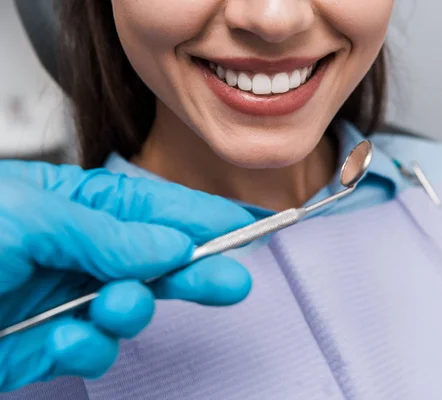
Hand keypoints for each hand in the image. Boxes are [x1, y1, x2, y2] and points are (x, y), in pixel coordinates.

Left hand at [0, 161, 254, 392]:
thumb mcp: (29, 218)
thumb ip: (105, 232)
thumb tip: (171, 245)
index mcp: (69, 204)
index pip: (150, 205)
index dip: (200, 215)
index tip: (243, 225)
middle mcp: (74, 250)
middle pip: (155, 258)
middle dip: (196, 269)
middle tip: (231, 280)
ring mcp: (64, 299)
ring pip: (132, 307)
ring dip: (132, 310)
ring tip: (114, 306)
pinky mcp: (50, 345)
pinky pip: (95, 350)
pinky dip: (90, 349)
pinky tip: (67, 338)